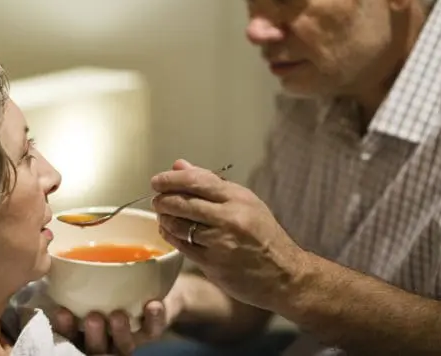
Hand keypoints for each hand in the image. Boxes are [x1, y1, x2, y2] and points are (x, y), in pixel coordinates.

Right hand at [51, 281, 185, 354]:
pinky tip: (153, 305)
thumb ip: (77, 282)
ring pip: (124, 345)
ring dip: (121, 332)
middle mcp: (108, 339)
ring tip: (118, 314)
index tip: (62, 312)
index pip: (72, 335)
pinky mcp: (152, 331)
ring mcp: (131, 338)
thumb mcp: (93, 282)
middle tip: (93, 317)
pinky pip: (153, 330)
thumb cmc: (112, 284)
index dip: (65, 328)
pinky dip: (154, 319)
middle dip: (94, 336)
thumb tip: (55, 262)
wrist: (152, 285)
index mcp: (88, 330)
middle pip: (98, 348)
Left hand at [151, 159, 306, 310]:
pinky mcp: (213, 263)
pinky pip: (182, 246)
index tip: (157, 181)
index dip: (171, 179)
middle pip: (183, 203)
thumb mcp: (245, 202)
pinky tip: (168, 231)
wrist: (284, 275)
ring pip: (179, 225)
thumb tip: (179, 166)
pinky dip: (171, 236)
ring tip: (162, 215)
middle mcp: (230, 217)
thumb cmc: (264, 236)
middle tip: (157, 199)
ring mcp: (220, 242)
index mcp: (238, 198)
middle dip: (163, 199)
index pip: (196, 181)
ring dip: (164, 218)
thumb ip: (211, 183)